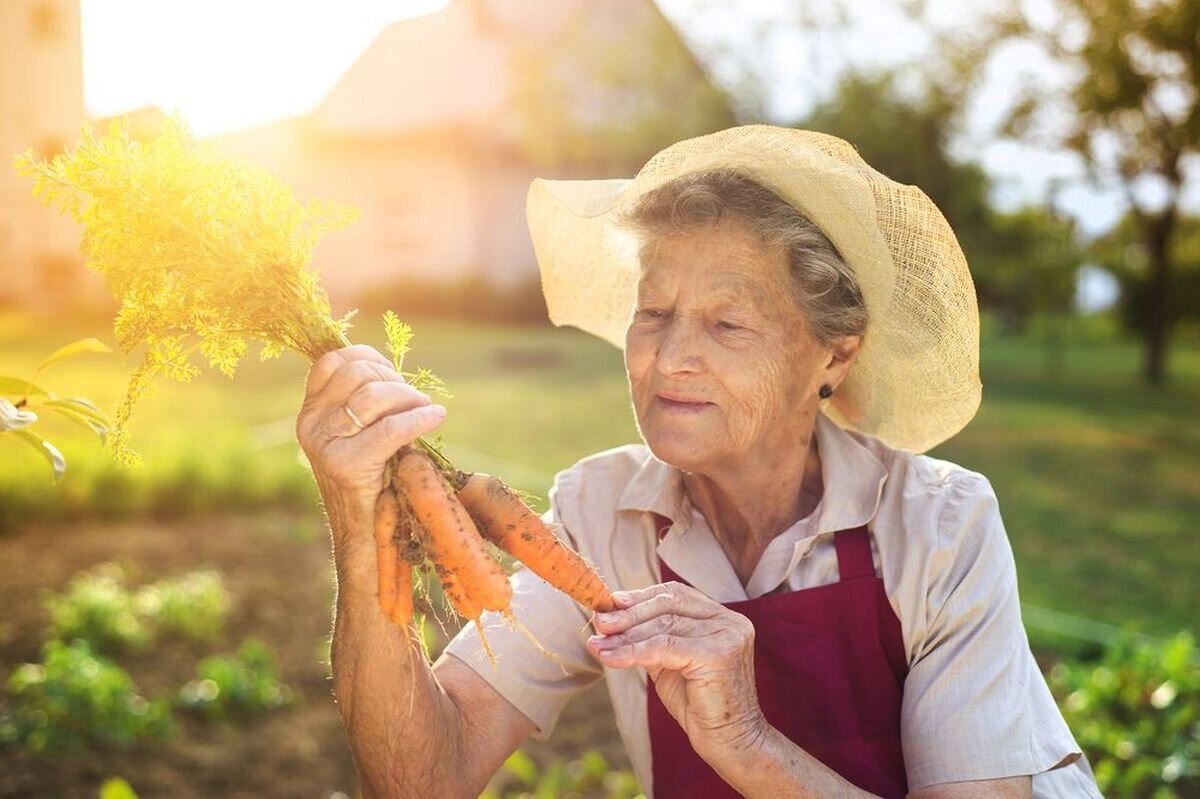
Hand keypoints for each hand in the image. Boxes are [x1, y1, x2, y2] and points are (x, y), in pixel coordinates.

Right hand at [296, 345, 445, 529]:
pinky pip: (391, 428)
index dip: (369, 357)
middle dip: (395, 380)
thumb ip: (362, 405)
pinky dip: (419, 418)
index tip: (395, 373)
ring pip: (374, 396)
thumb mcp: (358, 436)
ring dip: (409, 397)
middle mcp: (311, 425)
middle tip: (416, 399)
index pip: (333, 361)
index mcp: (310, 413)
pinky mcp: (347, 465)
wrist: (366, 537)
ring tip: (426, 409)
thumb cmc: (374, 482)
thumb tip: (391, 371)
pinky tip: (436, 417)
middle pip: (358, 373)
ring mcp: (325, 445)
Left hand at [586, 582, 767, 759]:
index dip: (641, 597)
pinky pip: (663, 648)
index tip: (610, 603)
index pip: (676, 595)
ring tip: (597, 644)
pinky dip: (631, 652)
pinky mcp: (716, 654)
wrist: (730, 741)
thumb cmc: (699, 704)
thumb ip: (651, 637)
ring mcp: (726, 635)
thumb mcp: (671, 662)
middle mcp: (728, 620)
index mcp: (721, 617)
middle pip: (668, 606)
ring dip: (624, 636)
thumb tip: (610, 618)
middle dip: (628, 614)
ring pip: (663, 626)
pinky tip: (609, 658)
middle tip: (598, 622)